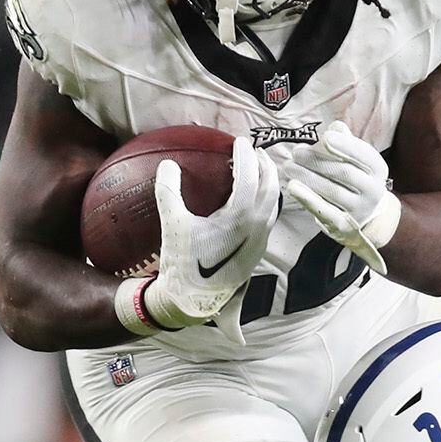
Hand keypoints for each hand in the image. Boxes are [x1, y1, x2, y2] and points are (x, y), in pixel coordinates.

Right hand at [145, 137, 279, 333]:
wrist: (193, 300)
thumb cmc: (183, 262)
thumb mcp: (173, 223)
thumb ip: (168, 191)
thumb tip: (166, 164)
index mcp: (241, 216)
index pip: (250, 175)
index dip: (246, 154)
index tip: (240, 141)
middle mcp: (258, 226)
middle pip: (271, 185)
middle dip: (265, 164)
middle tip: (253, 151)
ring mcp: (261, 239)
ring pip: (274, 202)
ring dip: (268, 182)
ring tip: (256, 170)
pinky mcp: (258, 250)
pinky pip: (269, 216)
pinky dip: (265, 200)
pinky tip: (250, 200)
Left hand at [274, 122, 399, 276]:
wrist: (369, 217)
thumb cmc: (358, 180)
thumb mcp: (358, 161)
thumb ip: (347, 144)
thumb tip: (336, 126)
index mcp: (378, 169)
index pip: (363, 155)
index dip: (344, 145)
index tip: (325, 136)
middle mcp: (372, 190)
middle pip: (344, 172)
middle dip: (318, 161)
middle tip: (296, 152)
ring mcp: (359, 209)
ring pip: (332, 191)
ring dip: (308, 177)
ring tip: (289, 166)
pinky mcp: (343, 225)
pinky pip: (324, 210)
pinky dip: (307, 198)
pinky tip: (293, 186)